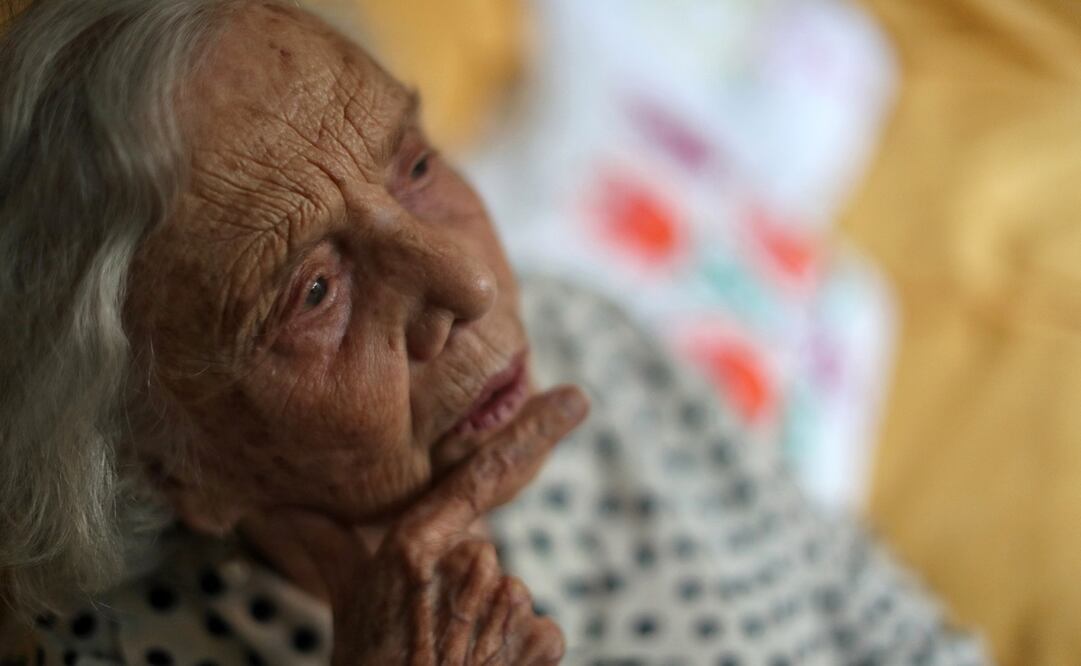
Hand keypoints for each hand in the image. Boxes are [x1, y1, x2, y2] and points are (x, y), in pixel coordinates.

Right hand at [263, 385, 588, 664]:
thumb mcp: (348, 604)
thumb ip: (331, 545)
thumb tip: (279, 507)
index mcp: (418, 546)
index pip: (482, 474)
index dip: (533, 431)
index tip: (576, 399)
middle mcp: (471, 565)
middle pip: (479, 550)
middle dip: (461, 577)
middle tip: (427, 620)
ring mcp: (510, 604)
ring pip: (508, 590)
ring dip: (486, 615)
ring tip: (448, 649)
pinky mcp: (542, 641)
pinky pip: (539, 629)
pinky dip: (518, 648)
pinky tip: (483, 665)